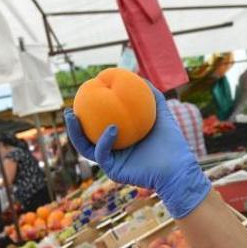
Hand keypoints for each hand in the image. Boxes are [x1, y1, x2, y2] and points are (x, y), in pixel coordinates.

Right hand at [64, 85, 210, 218]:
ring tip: (73, 117)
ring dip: (75, 133)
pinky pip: (103, 154)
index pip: (97, 126)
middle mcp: (113, 152)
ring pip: (86, 148)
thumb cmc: (172, 144)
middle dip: (72, 125)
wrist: (178, 168)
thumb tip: (138, 76)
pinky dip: (105, 141)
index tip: (81, 97)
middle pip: (85, 138)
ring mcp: (111, 162)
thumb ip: (152, 96)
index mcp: (119, 140)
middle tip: (68, 110)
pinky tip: (112, 128)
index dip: (86, 113)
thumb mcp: (161, 114)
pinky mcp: (114, 171)